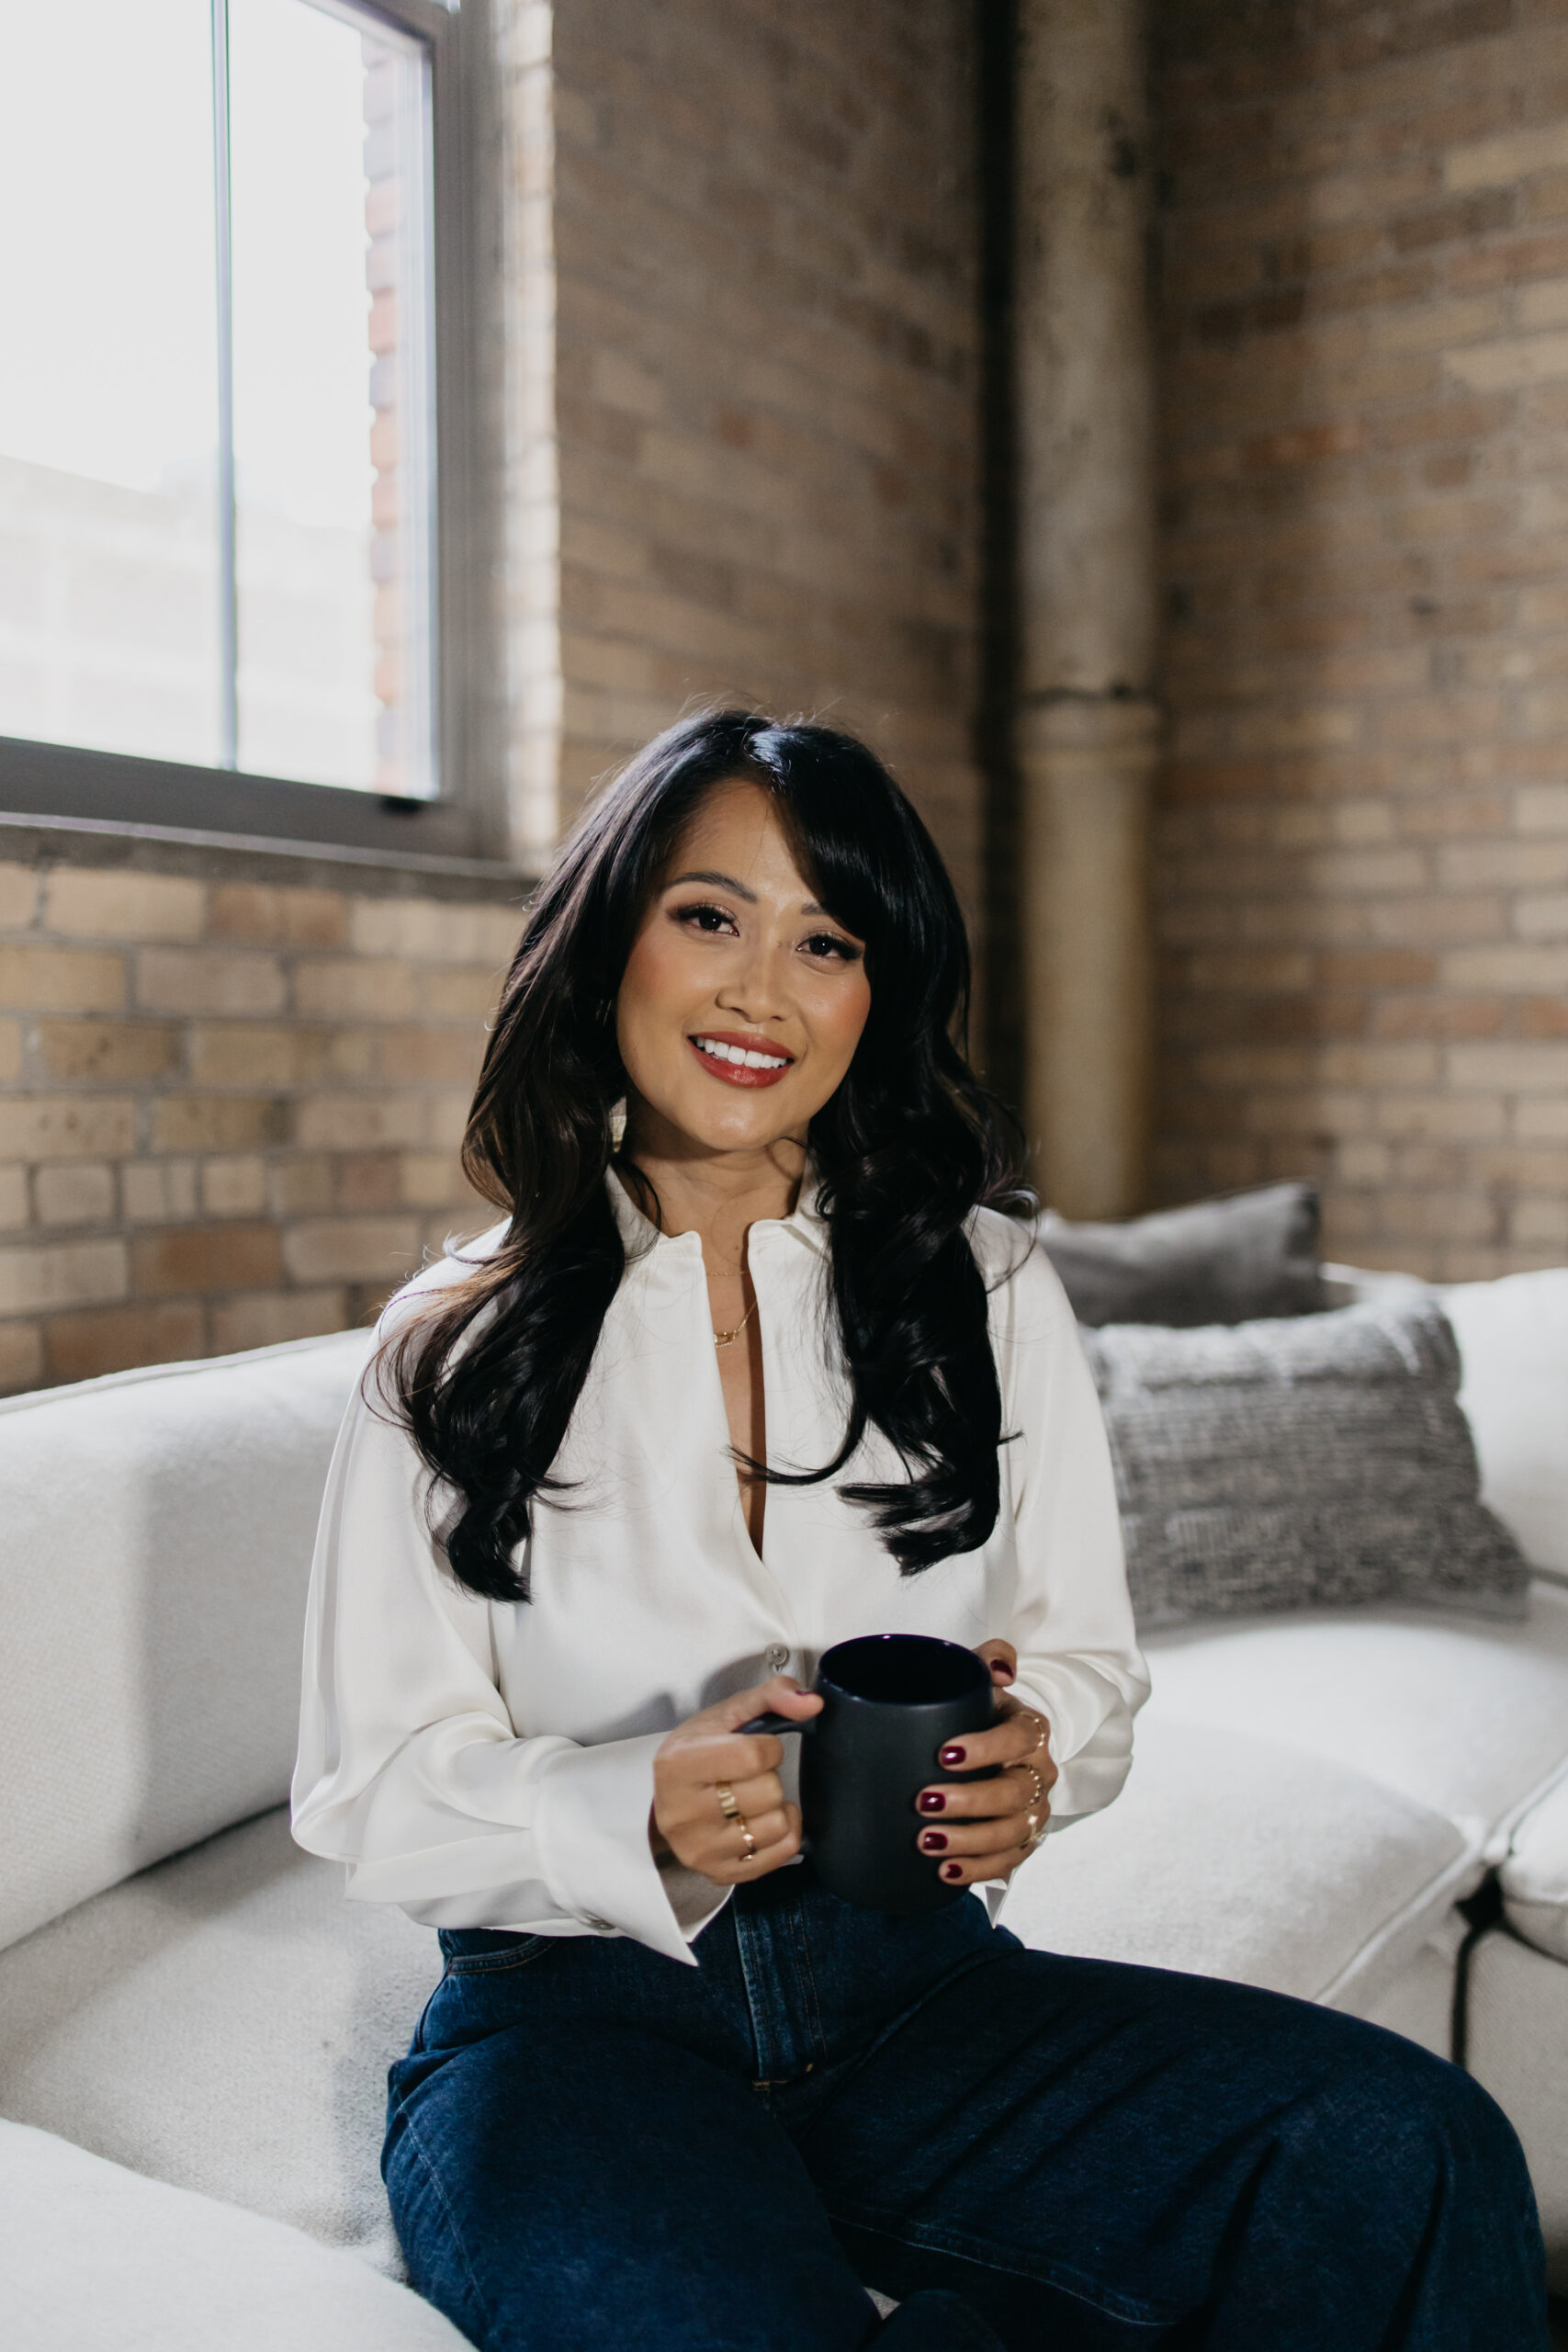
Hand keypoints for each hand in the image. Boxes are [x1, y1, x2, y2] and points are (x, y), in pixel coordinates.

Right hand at [651, 1676, 822, 1885]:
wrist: (670, 1796)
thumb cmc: (698, 1752)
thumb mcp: (728, 1714)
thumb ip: (772, 1695)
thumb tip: (812, 1703)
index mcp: (678, 1765)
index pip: (753, 1756)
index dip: (768, 1747)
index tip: (755, 1747)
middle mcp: (682, 1813)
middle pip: (768, 1792)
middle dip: (768, 1777)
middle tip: (746, 1776)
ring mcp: (700, 1849)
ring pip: (777, 1825)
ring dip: (774, 1806)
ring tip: (751, 1798)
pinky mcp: (719, 1873)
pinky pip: (782, 1854)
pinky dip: (783, 1832)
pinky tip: (762, 1819)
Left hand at [910, 1639, 1056, 1889]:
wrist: (996, 1747)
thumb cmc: (979, 1712)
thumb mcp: (980, 1679)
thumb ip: (990, 1659)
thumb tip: (1002, 1670)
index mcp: (1031, 1730)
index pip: (1017, 1739)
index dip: (985, 1748)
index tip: (944, 1754)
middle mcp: (1039, 1772)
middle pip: (1013, 1793)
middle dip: (968, 1802)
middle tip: (923, 1802)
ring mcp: (1034, 1811)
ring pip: (1011, 1833)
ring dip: (969, 1841)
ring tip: (926, 1842)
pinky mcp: (1023, 1841)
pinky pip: (1008, 1862)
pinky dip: (978, 1870)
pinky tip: (946, 1872)